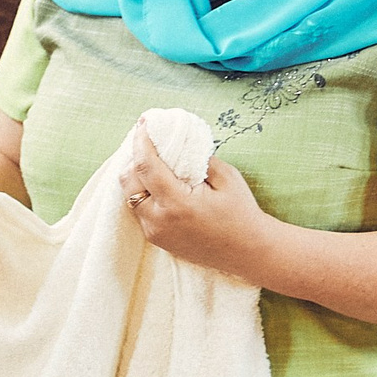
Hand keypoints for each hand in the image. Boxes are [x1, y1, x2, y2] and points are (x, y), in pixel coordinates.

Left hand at [116, 122, 268, 275]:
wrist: (248, 252)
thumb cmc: (241, 213)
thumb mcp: (227, 178)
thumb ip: (200, 159)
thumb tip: (180, 144)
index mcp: (177, 203)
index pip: (146, 167)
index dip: (141, 142)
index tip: (142, 124)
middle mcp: (159, 220)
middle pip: (128, 181)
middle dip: (133, 158)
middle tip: (145, 142)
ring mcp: (155, 232)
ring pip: (129, 197)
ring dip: (135, 177)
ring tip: (149, 160)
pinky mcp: (156, 239)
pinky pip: (139, 211)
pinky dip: (142, 194)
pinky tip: (154, 183)